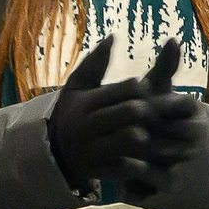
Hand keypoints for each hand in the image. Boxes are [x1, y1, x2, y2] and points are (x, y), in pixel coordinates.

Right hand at [47, 38, 199, 190]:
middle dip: (149, 110)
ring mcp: (92, 150)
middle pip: (133, 111)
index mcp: (84, 102)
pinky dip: (142, 161)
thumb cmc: (74, 113)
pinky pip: (129, 166)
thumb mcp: (78, 87)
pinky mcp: (99, 171)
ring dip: (148, 135)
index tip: (145, 89)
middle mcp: (86, 126)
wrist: (55, 153)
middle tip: (154, 112)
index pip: (126, 88)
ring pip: (133, 137)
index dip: (141, 87)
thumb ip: (95, 63)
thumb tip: (113, 36)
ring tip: (150, 132)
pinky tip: (147, 156)